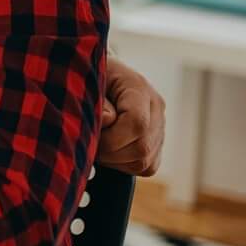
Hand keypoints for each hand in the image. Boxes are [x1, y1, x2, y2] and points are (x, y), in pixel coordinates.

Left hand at [96, 57, 164, 175]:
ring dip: (114, 161)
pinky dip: (123, 166)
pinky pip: (146, 167)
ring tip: (96, 146)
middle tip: (88, 144)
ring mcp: (159, 127)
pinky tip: (108, 152)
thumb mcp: (86, 82)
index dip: (111, 138)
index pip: (136, 122)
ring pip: (144, 161)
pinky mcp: (157, 144)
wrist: (96, 79)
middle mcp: (156, 108)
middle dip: (109, 153)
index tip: (90, 135)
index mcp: (138, 87)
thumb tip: (107, 119)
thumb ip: (97, 101)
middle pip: (142, 147)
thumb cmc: (87, 79)